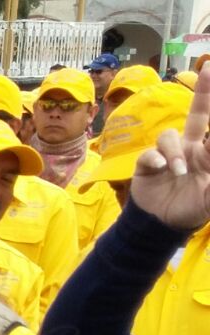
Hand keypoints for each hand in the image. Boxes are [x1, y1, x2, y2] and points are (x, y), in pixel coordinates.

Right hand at [131, 64, 209, 230]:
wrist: (162, 226)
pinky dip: (156, 159)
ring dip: (174, 153)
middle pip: (197, 114)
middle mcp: (189, 147)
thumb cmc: (192, 208)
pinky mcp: (147, 164)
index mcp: (207, 153)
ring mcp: (167, 154)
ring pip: (169, 137)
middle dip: (204, 92)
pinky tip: (161, 169)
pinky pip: (149, 153)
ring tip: (178, 171)